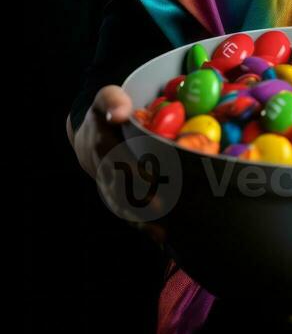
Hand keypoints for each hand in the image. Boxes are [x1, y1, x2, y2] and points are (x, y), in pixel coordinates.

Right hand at [68, 86, 166, 246]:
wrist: (87, 135)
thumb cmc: (104, 113)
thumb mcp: (106, 97)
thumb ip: (113, 100)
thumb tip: (121, 112)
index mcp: (100, 144)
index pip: (113, 160)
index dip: (129, 172)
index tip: (149, 180)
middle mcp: (100, 169)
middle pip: (118, 189)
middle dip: (137, 202)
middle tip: (162, 210)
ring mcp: (106, 185)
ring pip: (120, 206)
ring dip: (139, 220)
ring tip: (161, 232)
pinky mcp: (114, 196)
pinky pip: (125, 212)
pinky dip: (140, 225)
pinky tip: (159, 236)